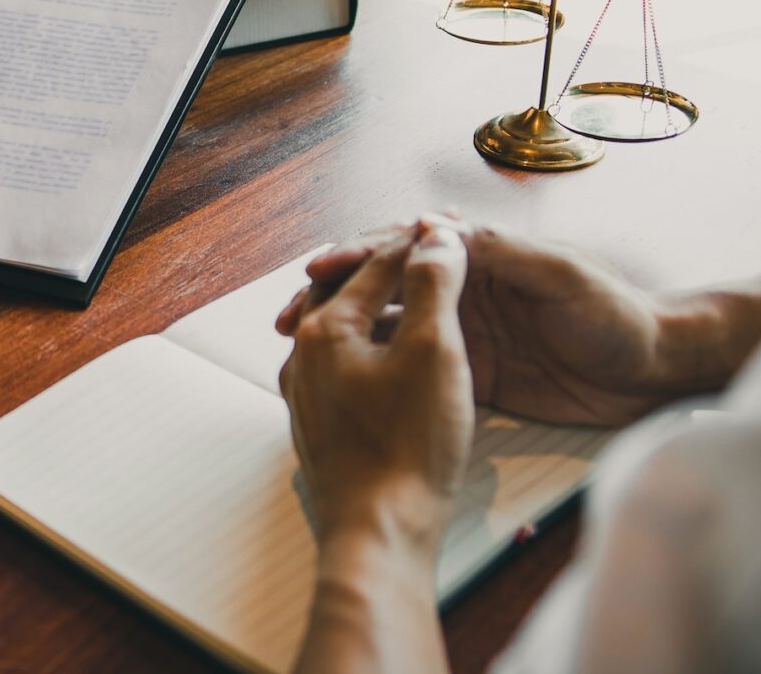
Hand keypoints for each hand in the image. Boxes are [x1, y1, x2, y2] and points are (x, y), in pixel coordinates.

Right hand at [279, 217, 666, 425]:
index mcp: (477, 258)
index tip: (319, 268)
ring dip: (341, 333)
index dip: (358, 255)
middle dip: (330, 294)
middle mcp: (459, 291)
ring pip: (383, 326)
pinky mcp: (465, 375)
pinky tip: (336, 380)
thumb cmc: (613, 314)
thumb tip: (439, 225)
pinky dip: (368, 371)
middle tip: (290, 314)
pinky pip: (405, 368)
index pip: (402, 249)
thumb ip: (500, 250)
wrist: (649, 371)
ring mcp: (458, 333)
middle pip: (379, 285)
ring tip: (299, 347)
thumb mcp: (558, 274)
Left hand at [279, 224, 474, 551]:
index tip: (456, 228)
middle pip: (352, 291)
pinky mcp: (321, 425)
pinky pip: (347, 368)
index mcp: (327, 327)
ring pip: (346, 330)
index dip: (423, 243)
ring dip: (382, 310)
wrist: (379, 533)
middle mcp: (304, 353)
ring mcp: (307, 392)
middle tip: (432, 255)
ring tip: (419, 301)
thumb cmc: (408, 445)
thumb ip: (434, 285)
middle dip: (392, 270)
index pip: (379, 264)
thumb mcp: (435, 352)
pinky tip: (399, 362)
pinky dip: (375, 349)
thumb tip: (436, 235)